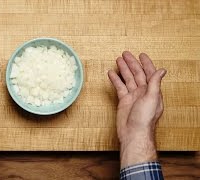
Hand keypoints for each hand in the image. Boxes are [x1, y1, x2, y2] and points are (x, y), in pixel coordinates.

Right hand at [108, 51, 165, 168]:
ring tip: (118, 60)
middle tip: (125, 54)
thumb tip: (162, 70)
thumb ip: (155, 83)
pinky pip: (119, 87)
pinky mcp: (123, 101)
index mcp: (152, 91)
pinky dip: (115, 80)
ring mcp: (132, 96)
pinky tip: (111, 73)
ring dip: (123, 69)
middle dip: (131, 63)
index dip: (146, 63)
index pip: (149, 73)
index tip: (141, 55)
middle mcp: (142, 92)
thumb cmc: (144, 119)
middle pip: (137, 74)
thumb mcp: (152, 98)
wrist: (133, 133)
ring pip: (127, 79)